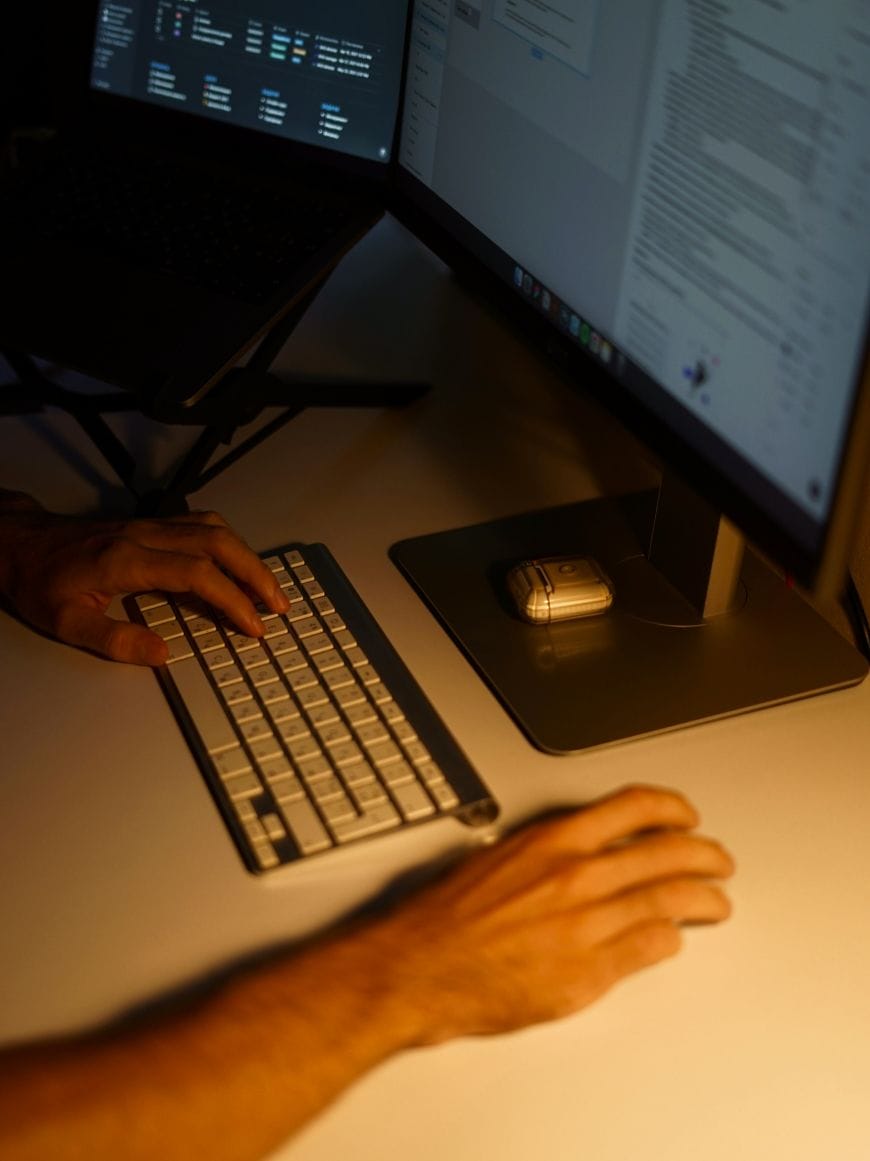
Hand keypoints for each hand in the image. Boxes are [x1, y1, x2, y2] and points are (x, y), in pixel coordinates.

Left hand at [0, 493, 287, 664]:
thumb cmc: (41, 584)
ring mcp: (150, 524)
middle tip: (280, 607)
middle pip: (217, 543)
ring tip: (269, 589)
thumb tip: (165, 655)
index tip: (254, 627)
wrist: (19, 543)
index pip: (197, 573)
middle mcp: (145, 535)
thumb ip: (115, 640)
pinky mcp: (151, 523)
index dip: (232, 599)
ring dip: (248, 557)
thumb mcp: (65, 623)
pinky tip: (239, 564)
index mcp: (127, 560)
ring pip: (214, 529)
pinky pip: (202, 524)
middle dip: (255, 575)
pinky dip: (230, 543)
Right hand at [370, 785, 734, 1043]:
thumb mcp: (499, 858)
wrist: (417, 968)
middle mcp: (575, 876)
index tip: (686, 815)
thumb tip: (584, 848)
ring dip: (703, 900)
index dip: (672, 809)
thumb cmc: (446, 917)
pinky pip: (650, 948)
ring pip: (669, 901)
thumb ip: (549, 852)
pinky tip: (672, 939)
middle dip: (705, 856)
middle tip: (719, 862)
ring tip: (716, 903)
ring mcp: (585, 924)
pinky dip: (669, 940)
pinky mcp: (587, 972)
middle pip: (666, 854)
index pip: (634, 808)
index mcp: (553, 841)